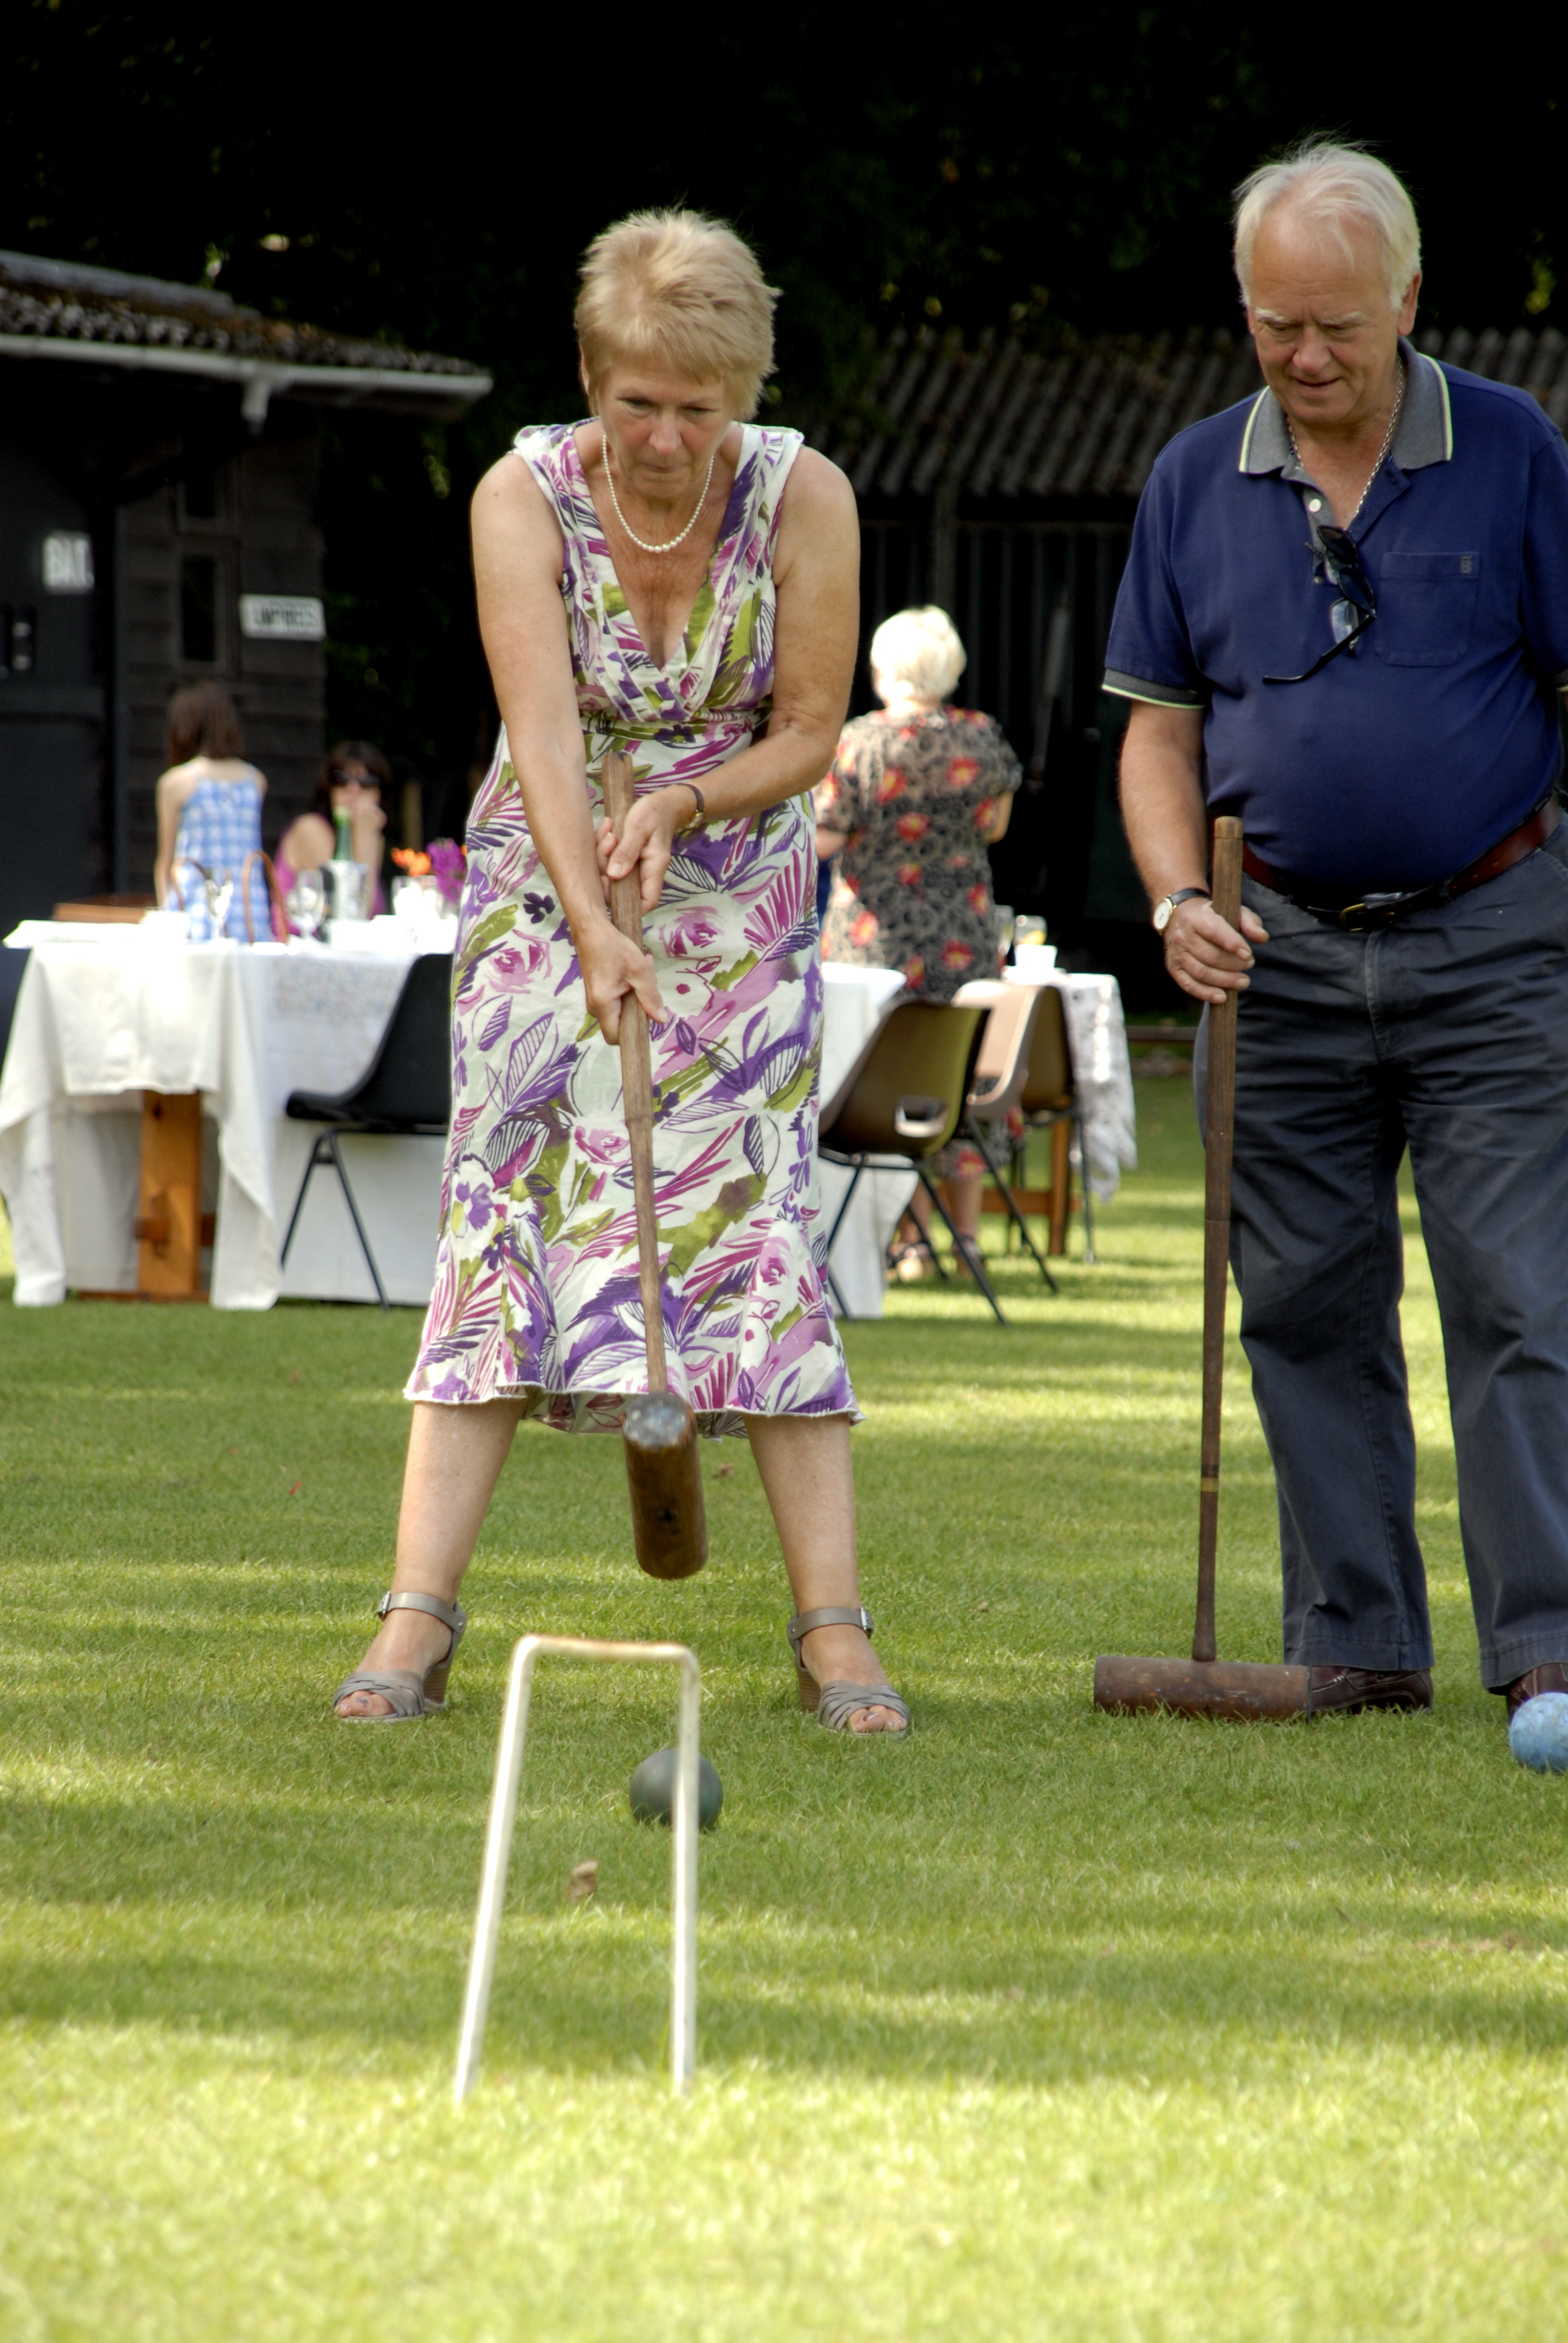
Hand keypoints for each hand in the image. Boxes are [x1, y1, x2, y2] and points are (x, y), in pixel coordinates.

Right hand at [575, 914, 665, 1042]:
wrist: (590, 928)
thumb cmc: (613, 946)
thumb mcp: (639, 970)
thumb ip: (651, 997)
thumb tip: (662, 1020)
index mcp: (603, 1004)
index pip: (616, 1037)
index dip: (633, 1034)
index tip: (647, 1018)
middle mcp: (594, 1006)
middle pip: (621, 1022)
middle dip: (640, 1007)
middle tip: (648, 981)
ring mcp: (594, 999)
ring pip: (621, 1009)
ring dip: (636, 993)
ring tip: (644, 968)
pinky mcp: (596, 991)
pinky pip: (616, 999)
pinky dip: (629, 987)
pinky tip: (634, 969)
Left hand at [594, 785, 690, 914]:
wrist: (661, 802)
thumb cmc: (655, 813)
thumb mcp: (639, 827)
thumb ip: (627, 851)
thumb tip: (614, 875)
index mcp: (654, 869)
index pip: (646, 903)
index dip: (626, 904)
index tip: (607, 883)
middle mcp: (644, 873)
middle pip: (621, 889)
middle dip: (605, 870)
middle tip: (607, 843)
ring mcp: (634, 867)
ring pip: (611, 874)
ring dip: (602, 854)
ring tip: (608, 832)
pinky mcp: (625, 858)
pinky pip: (608, 861)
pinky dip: (603, 846)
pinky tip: (606, 829)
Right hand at [1164, 897, 1270, 1004]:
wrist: (1178, 917)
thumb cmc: (1211, 916)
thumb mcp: (1231, 911)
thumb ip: (1249, 922)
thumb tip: (1262, 938)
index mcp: (1197, 918)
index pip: (1214, 931)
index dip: (1232, 944)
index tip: (1249, 955)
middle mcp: (1183, 936)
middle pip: (1209, 956)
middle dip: (1233, 965)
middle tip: (1249, 965)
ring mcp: (1177, 954)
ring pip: (1201, 972)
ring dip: (1224, 981)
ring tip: (1243, 981)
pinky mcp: (1174, 968)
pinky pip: (1189, 985)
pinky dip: (1206, 993)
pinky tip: (1222, 997)